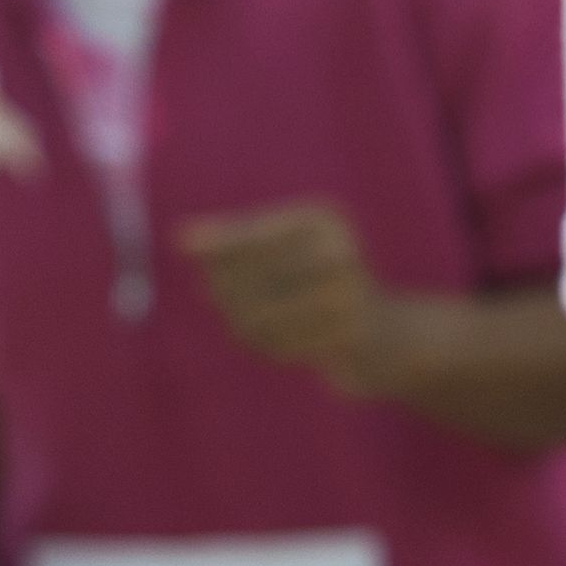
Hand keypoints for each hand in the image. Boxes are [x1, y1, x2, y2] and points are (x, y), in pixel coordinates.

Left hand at [178, 201, 408, 399]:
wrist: (384, 333)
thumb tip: (181, 238)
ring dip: (240, 322)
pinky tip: (261, 342)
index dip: (219, 239)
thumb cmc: (321, 280)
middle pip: (255, 273)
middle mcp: (339, 251)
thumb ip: (239, 239)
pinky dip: (263, 345)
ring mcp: (344, 295)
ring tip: (238, 323)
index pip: (258, 231)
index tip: (183, 245)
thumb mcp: (287, 247)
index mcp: (325, 220)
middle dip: (224, 286)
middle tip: (212, 295)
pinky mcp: (343, 336)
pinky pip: (280, 343)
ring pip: (260, 313)